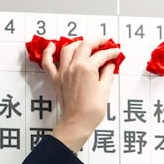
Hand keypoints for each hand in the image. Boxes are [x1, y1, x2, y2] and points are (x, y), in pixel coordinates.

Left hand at [41, 37, 120, 151]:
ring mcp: (63, 72)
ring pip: (67, 49)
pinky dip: (48, 53)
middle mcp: (73, 67)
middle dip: (96, 41)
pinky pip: (48, 63)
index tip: (116, 53)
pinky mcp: (56, 80)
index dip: (111, 52)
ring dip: (77, 43)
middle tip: (104, 42)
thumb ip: (107, 73)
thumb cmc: (91, 110)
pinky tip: (51, 46)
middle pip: (85, 46)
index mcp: (86, 68)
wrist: (77, 122)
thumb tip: (109, 65)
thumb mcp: (105, 89)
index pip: (101, 55)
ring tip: (86, 43)